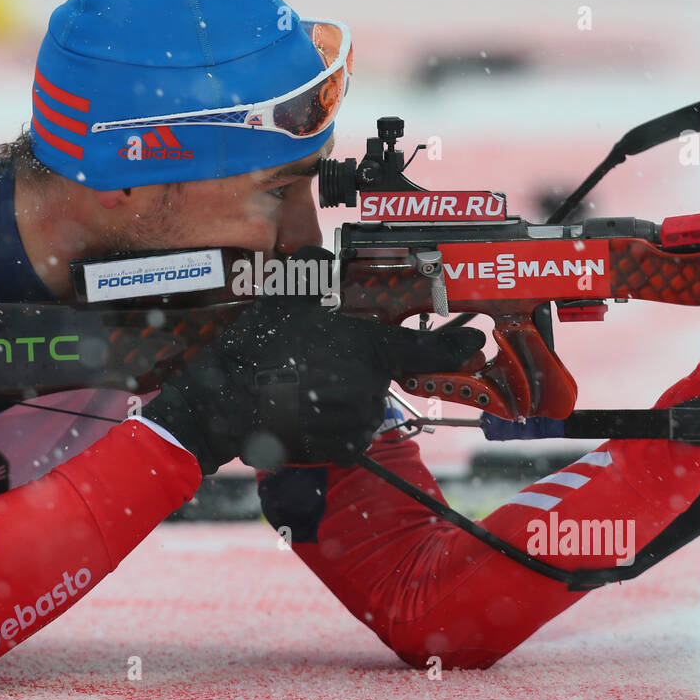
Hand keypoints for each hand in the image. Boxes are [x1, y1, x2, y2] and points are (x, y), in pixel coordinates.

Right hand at [143, 256, 484, 472]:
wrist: (226, 404)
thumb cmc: (260, 348)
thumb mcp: (285, 296)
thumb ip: (312, 268)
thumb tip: (317, 250)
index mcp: (372, 348)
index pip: (429, 348)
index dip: (456, 345)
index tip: (473, 342)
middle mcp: (374, 388)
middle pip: (382, 377)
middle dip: (358, 370)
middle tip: (320, 362)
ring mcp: (358, 422)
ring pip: (366, 406)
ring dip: (346, 398)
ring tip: (305, 386)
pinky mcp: (341, 450)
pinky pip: (349, 435)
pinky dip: (333, 425)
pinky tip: (303, 411)